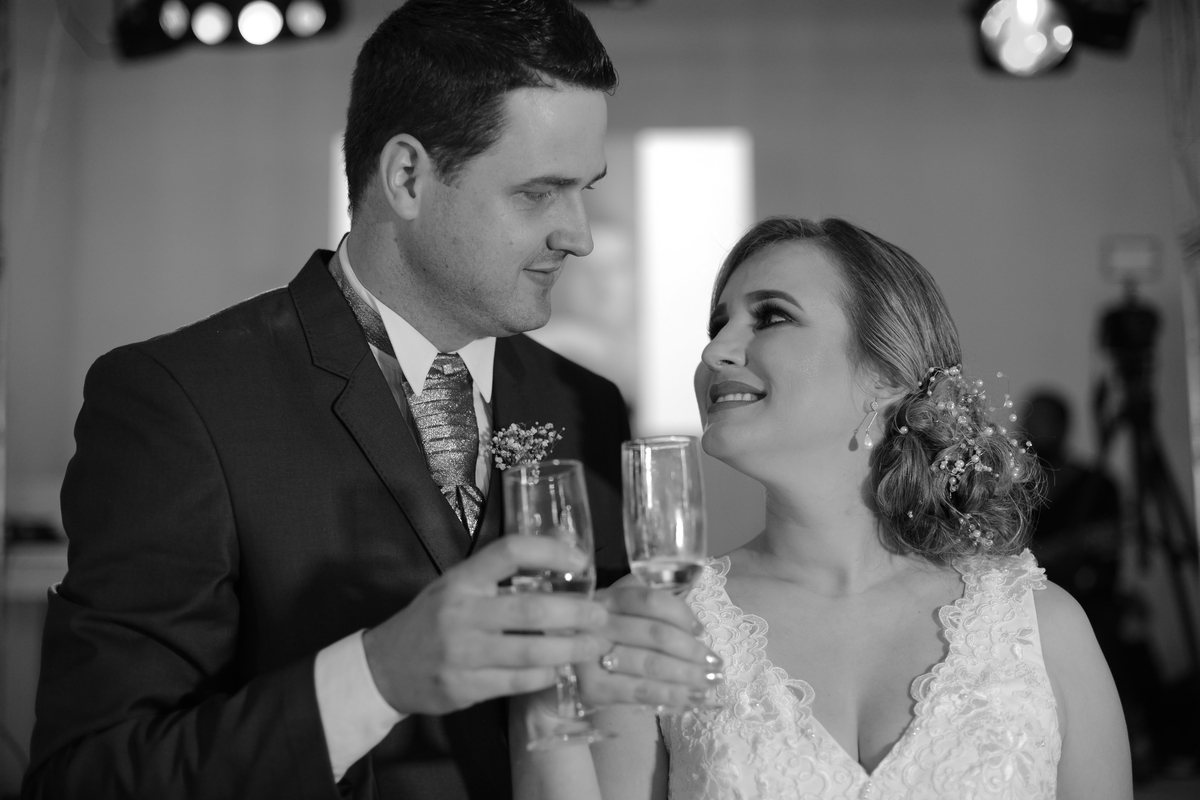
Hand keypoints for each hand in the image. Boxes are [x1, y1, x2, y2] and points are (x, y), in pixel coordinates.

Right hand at [363, 536, 609, 715]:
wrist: (384, 667)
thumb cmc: (433, 618)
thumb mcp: (461, 583)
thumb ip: (505, 568)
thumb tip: (565, 540)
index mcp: (462, 579)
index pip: (509, 552)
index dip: (550, 551)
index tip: (581, 560)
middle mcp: (461, 613)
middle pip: (528, 610)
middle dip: (573, 614)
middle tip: (600, 615)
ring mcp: (461, 653)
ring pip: (528, 653)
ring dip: (569, 650)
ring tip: (593, 645)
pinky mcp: (463, 687)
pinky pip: (516, 683)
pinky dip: (544, 676)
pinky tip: (560, 669)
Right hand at [576, 577, 721, 709]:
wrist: (558, 677)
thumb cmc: (601, 638)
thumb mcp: (616, 611)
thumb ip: (647, 603)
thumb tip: (694, 621)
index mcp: (607, 598)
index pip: (650, 600)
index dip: (681, 614)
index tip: (701, 631)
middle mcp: (596, 622)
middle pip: (655, 634)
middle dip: (692, 651)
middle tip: (716, 663)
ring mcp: (591, 655)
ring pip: (651, 664)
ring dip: (688, 675)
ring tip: (711, 682)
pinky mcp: (592, 687)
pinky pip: (641, 692)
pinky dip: (671, 696)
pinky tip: (692, 699)